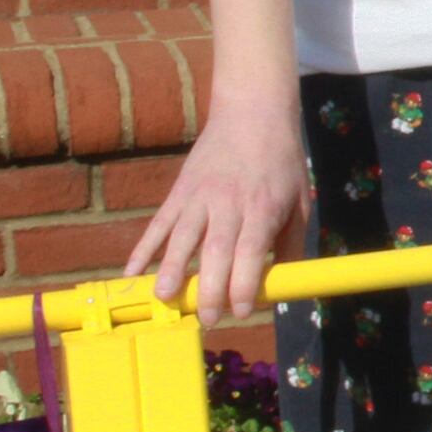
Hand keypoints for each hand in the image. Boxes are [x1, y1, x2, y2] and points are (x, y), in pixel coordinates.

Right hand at [126, 86, 311, 321]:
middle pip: (215, 250)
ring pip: (181, 238)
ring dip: (170, 270)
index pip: (250, 251)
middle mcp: (228, 203)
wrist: (252, 113)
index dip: (245, 284)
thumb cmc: (281, 163)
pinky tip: (131, 273)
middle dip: (210, 288)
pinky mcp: (179, 192)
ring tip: (163, 299)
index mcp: (261, 207)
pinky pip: (158, 224)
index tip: (242, 311)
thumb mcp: (300, 201)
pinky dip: (143, 249)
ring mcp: (199, 197)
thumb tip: (286, 286)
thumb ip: (293, 244)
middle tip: (206, 318)